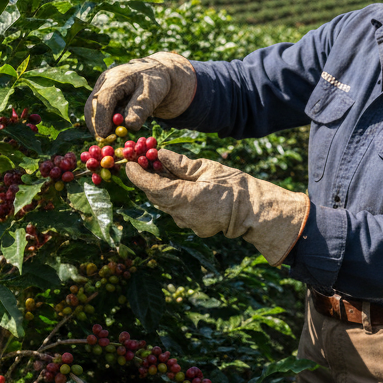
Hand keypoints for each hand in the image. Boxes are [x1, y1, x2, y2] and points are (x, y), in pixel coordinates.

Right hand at [84, 52, 195, 136]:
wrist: (157, 75)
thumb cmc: (156, 83)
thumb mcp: (154, 94)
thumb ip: (141, 108)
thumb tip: (128, 125)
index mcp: (117, 77)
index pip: (103, 99)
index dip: (102, 119)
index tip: (105, 136)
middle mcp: (105, 82)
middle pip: (92, 106)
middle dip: (97, 126)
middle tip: (108, 141)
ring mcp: (102, 90)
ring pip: (93, 111)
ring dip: (100, 126)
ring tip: (114, 137)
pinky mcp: (103, 98)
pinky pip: (98, 114)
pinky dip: (104, 124)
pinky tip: (115, 131)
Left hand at [125, 150, 309, 265]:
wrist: (253, 210)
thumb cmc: (233, 185)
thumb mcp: (206, 168)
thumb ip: (180, 164)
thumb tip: (158, 155)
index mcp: (185, 197)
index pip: (152, 186)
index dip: (137, 175)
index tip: (129, 163)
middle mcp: (182, 214)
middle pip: (155, 196)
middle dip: (147, 179)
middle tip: (143, 161)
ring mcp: (187, 224)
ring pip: (165, 204)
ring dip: (160, 188)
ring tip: (162, 170)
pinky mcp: (194, 227)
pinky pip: (177, 210)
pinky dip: (174, 197)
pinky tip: (180, 186)